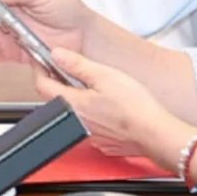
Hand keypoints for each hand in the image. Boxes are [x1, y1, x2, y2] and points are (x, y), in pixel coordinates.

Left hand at [0, 0, 196, 160]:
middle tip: (75, 70)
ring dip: (80, 98)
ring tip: (99, 89)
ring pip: (74, 111)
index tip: (46, 60)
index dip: (41, 69)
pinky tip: (109, 107)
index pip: (42, 85)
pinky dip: (94, 114)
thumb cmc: (135, 107)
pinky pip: (89, 124)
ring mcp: (87, 134)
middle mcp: (75, 121)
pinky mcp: (100, 141)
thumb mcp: (105, 75)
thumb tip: (57, 55)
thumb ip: (77, 65)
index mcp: (72, 104)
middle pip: (57, 98)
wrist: (154, 132)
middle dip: (62, 82)